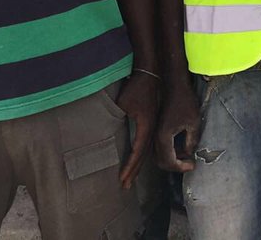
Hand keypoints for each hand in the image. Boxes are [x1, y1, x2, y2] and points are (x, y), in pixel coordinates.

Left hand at [115, 71, 158, 187]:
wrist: (151, 74)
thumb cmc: (135, 87)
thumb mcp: (123, 104)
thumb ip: (117, 119)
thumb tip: (107, 133)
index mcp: (146, 126)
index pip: (137, 152)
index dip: (129, 167)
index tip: (122, 179)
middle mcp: (152, 128)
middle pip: (143, 155)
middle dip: (134, 171)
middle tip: (125, 185)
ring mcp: (153, 125)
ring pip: (146, 150)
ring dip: (138, 165)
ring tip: (130, 177)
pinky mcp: (152, 122)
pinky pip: (147, 143)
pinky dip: (141, 155)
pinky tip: (136, 160)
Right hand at [155, 78, 200, 173]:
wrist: (172, 83)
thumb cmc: (184, 100)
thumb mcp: (193, 121)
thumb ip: (191, 140)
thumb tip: (189, 153)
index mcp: (163, 137)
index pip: (169, 162)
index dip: (181, 167)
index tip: (192, 165)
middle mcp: (154, 137)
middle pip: (162, 163)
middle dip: (176, 166)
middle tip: (189, 164)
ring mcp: (152, 133)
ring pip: (159, 155)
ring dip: (172, 159)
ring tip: (186, 155)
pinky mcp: (154, 128)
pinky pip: (158, 147)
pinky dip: (168, 151)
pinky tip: (180, 146)